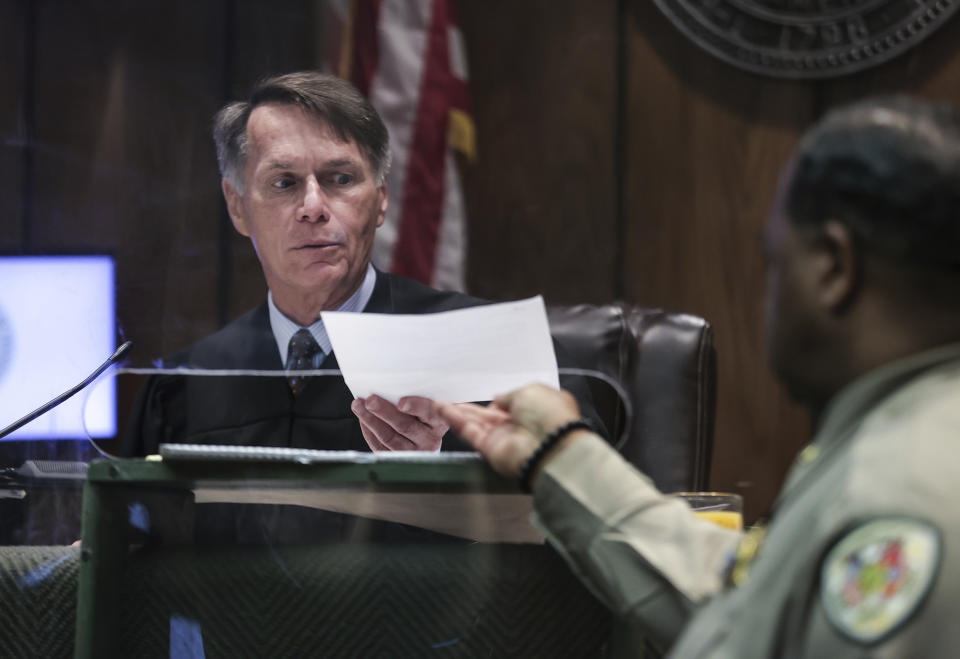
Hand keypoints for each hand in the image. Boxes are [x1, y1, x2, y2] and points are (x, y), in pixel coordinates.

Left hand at [351, 394, 448, 450]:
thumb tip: (395, 380)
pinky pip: (380, 447)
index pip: (430, 413)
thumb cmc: (426, 413)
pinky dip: (369, 431)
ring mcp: (413, 452)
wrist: (427, 436)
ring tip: (359, 405)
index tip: (401, 402)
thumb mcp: (431, 402)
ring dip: (371, 420)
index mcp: (440, 422)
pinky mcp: (398, 458)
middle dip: (384, 412)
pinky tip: (362, 418)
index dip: (416, 407)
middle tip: (370, 400)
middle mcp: (429, 440)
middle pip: (405, 426)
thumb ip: (421, 394)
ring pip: (389, 437)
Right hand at [435, 384, 582, 477]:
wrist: (549, 444)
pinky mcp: (489, 449)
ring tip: (438, 403)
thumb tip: (498, 400)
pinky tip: (441, 409)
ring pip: (475, 424)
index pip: (513, 405)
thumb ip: (509, 395)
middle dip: (470, 408)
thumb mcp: (531, 391)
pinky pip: (469, 432)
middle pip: (488, 416)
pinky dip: (454, 421)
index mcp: (534, 410)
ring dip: (456, 413)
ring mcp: (502, 438)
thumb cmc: (548, 414)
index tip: (489, 396)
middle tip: (452, 400)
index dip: (500, 401)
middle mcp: (517, 426)